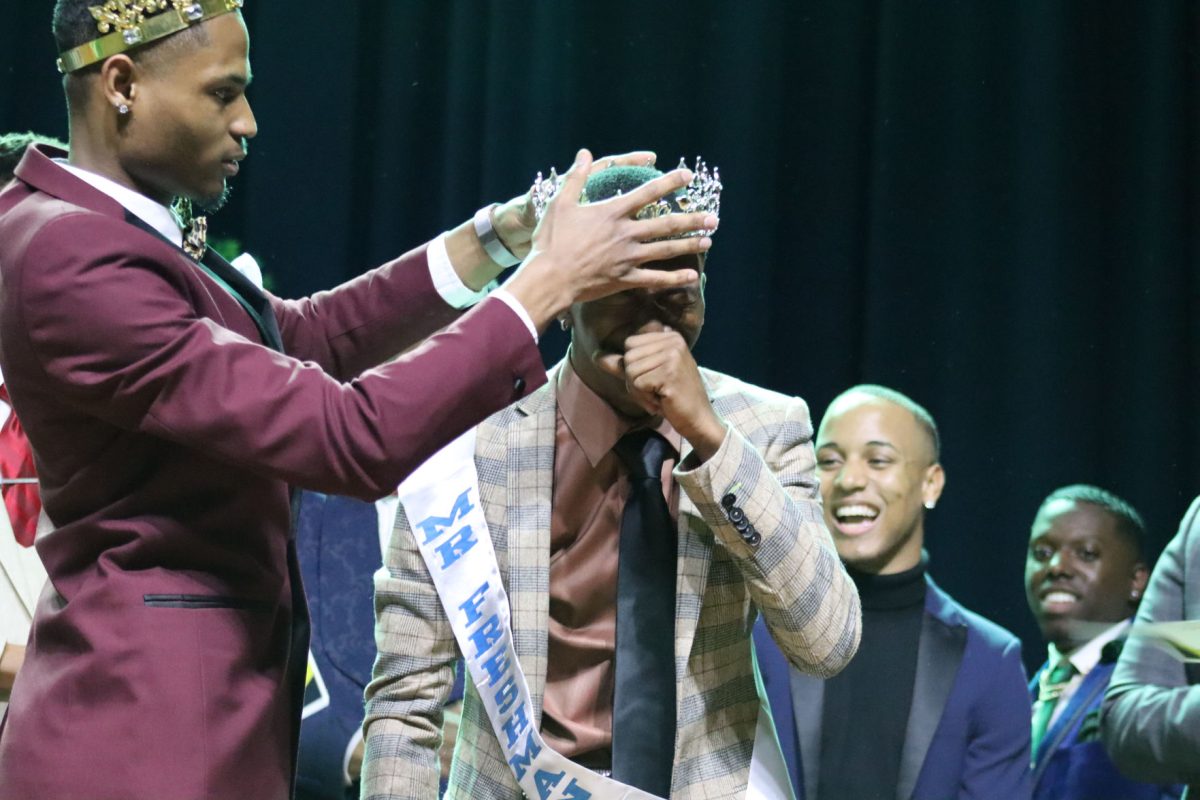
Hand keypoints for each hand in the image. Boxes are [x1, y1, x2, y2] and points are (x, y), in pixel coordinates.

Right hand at [503, 149, 716, 329]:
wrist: (550, 277)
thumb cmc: (551, 240)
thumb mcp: (560, 204)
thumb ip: (576, 178)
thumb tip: (584, 153)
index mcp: (613, 213)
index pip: (648, 192)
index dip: (670, 182)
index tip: (688, 176)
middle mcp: (626, 233)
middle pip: (666, 224)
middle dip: (692, 219)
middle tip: (712, 217)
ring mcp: (628, 258)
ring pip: (666, 249)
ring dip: (690, 244)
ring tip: (709, 240)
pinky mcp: (625, 279)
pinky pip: (655, 278)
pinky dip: (675, 278)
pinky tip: (693, 275)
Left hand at [600, 325, 726, 461]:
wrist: (698, 418)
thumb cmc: (673, 397)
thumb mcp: (648, 375)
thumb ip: (623, 364)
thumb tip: (596, 356)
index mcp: (669, 335)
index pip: (630, 344)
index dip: (633, 366)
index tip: (653, 379)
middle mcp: (673, 340)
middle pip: (628, 357)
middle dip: (634, 380)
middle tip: (654, 391)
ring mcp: (673, 355)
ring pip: (630, 371)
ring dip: (639, 391)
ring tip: (658, 396)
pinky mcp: (669, 372)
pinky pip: (636, 384)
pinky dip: (644, 399)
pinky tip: (661, 402)